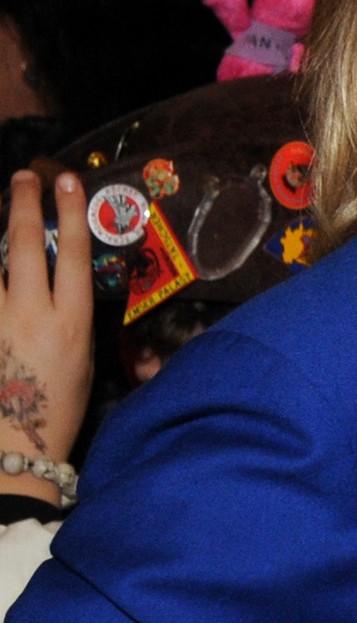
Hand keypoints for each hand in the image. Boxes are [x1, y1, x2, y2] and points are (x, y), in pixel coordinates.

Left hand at [0, 171, 90, 495]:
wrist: (16, 444)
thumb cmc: (61, 406)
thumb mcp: (83, 357)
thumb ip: (70, 316)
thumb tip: (61, 281)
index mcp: (70, 322)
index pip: (72, 254)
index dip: (69, 214)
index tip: (67, 180)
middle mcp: (30, 315)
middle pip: (22, 247)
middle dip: (22, 206)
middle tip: (23, 178)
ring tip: (0, 210)